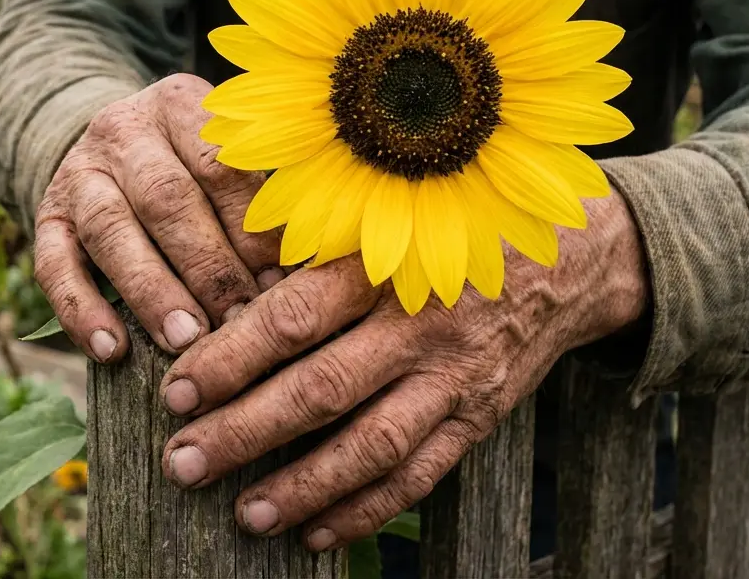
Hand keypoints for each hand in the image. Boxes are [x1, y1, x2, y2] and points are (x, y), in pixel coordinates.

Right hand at [32, 74, 284, 361]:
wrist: (113, 146)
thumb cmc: (198, 169)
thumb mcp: (231, 159)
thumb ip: (264, 202)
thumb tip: (310, 277)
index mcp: (181, 106)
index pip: (220, 165)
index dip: (253, 230)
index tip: (284, 287)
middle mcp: (123, 130)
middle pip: (166, 198)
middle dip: (208, 268)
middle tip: (240, 325)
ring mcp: (78, 173)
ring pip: (110, 230)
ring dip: (151, 290)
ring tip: (185, 341)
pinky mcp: (46, 217)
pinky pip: (54, 265)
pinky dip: (81, 311)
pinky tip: (111, 351)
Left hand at [157, 192, 648, 551]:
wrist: (572, 254)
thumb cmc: (448, 225)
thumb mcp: (383, 217)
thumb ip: (310, 246)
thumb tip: (218, 290)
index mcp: (383, 264)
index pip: (293, 317)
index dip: (230, 357)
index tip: (176, 388)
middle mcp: (419, 324)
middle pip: (321, 390)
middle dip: (245, 432)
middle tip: (184, 462)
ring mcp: (455, 377)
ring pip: (372, 445)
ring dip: (304, 487)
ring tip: (245, 515)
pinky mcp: (480, 417)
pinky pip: (421, 474)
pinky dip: (368, 509)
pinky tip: (316, 533)